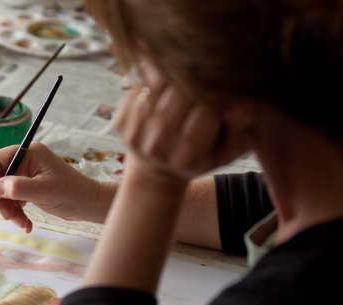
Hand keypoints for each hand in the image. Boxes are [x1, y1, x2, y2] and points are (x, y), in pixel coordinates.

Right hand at [0, 142, 111, 231]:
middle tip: (8, 216)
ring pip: (5, 193)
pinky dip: (17, 214)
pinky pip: (14, 200)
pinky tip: (26, 224)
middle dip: (1, 200)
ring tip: (22, 223)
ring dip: (9, 210)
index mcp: (29, 153)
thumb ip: (18, 187)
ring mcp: (27, 175)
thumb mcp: (44, 190)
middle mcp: (26, 161)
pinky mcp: (30, 188)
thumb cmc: (71, 193)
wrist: (89, 205)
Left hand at [113, 65, 250, 179]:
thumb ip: (243, 129)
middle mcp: (157, 149)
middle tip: (203, 76)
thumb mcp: (229, 147)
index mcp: (187, 158)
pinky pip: (137, 88)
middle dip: (195, 81)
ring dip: (172, 78)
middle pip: (179, 96)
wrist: (158, 171)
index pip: (208, 111)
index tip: (224, 86)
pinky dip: (151, 82)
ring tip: (184, 79)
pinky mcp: (119, 123)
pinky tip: (162, 89)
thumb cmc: (201, 154)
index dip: (220, 92)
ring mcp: (134, 136)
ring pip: (157, 88)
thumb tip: (242, 110)